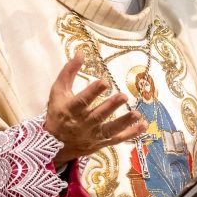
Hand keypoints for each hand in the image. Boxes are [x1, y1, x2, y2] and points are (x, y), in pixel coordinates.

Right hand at [44, 52, 145, 166]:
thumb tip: (81, 52)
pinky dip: (130, 134)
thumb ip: (69, 71)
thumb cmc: (58, 113)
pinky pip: (117, 139)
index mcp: (71, 109)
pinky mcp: (101, 143)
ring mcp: (93, 135)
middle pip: (98, 115)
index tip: (104, 82)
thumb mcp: (58, 91)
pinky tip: (142, 125)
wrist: (54, 144)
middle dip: (111, 106)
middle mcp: (83, 124)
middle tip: (123, 96)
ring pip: (109, 130)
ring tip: (136, 114)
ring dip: (124, 122)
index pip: (82, 101)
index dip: (93, 91)